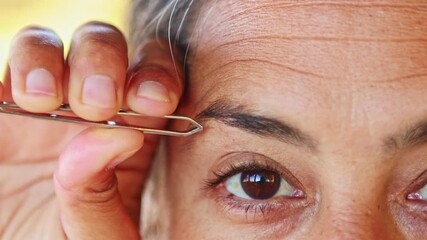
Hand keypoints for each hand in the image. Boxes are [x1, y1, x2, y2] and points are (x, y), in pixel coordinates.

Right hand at [0, 22, 183, 238]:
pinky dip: (19, 65)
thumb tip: (120, 136)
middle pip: (113, 49)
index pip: (159, 82)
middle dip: (108, 65)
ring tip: (42, 100)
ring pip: (64, 43)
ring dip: (55, 60)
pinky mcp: (7, 96)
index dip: (161, 77)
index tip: (153, 101)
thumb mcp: (90, 234)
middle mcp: (95, 106)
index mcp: (132, 133)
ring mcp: (51, 96)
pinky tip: (16, 98)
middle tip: (96, 104)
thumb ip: (102, 198)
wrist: (8, 237)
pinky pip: (18, 56)